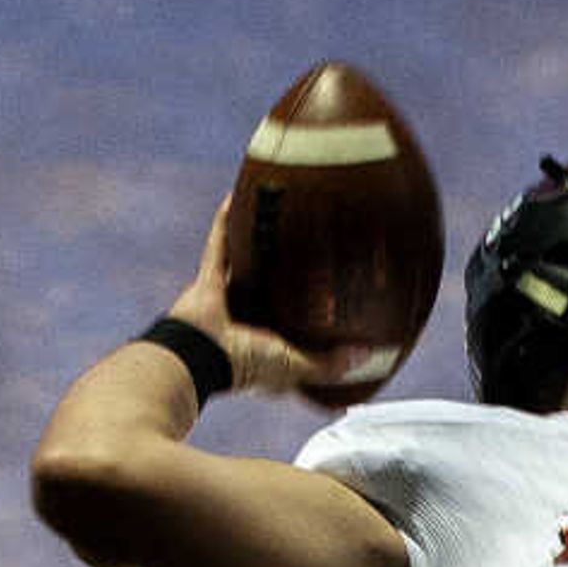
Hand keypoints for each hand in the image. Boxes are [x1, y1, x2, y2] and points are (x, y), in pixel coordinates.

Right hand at [165, 193, 337, 397]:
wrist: (199, 356)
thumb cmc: (244, 366)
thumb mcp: (295, 366)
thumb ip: (329, 364)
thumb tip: (369, 353)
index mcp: (263, 344)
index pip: (289, 330)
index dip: (306, 321)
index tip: (332, 306)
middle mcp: (243, 319)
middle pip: (268, 290)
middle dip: (283, 273)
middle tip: (309, 249)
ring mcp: (225, 297)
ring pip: (245, 264)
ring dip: (255, 244)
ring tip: (276, 219)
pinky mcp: (207, 279)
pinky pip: (218, 244)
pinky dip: (224, 222)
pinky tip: (237, 199)